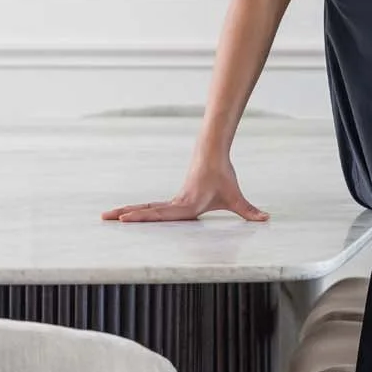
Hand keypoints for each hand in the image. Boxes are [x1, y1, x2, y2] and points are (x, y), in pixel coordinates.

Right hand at [101, 150, 269, 223]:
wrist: (213, 152)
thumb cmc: (223, 175)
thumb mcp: (236, 197)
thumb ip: (249, 211)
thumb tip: (266, 219)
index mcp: (187, 206)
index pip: (161, 213)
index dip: (142, 216)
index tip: (125, 218)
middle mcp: (176, 203)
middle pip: (147, 210)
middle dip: (126, 215)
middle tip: (105, 218)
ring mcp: (173, 200)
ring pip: (146, 207)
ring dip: (127, 211)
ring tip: (106, 216)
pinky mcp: (175, 198)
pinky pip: (152, 206)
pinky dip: (138, 210)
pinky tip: (126, 215)